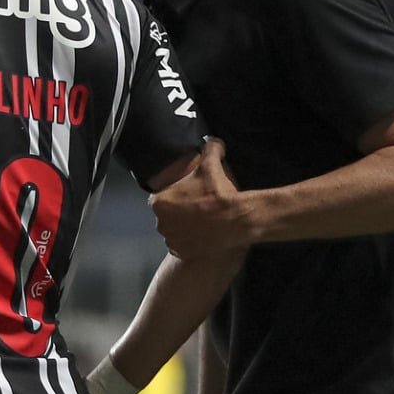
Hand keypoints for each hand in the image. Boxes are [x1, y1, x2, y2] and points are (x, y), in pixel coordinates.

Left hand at [148, 138, 249, 258]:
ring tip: (202, 221)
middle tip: (197, 207)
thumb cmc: (218, 192)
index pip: (161, 198)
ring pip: (174, 230)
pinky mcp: (181, 253)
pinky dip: (189, 241)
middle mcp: (159, 223)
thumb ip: (210, 148)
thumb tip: (213, 140)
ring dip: (183, 227)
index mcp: (158, 202)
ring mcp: (170, 240)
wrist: (235, 219)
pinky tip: (202, 233)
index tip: (190, 194)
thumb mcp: (212, 164)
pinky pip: (181, 245)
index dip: (176, 195)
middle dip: (178, 212)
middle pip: (167, 215)